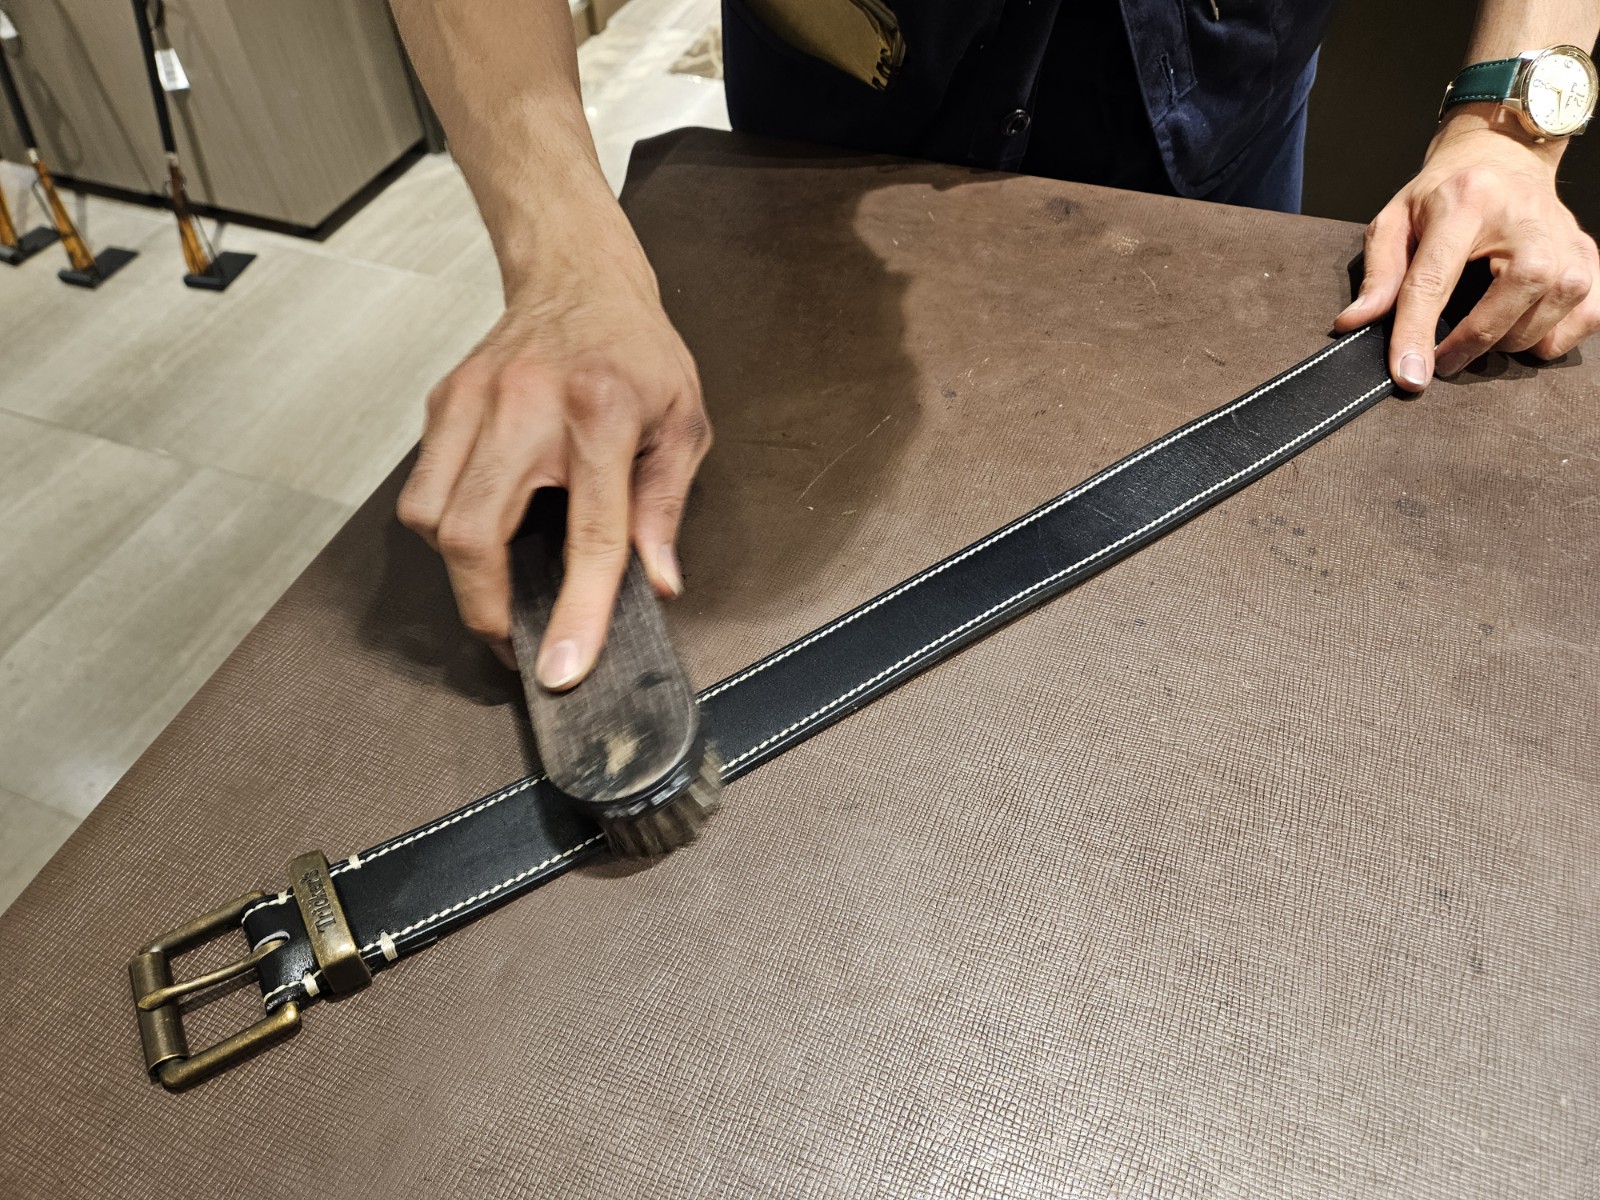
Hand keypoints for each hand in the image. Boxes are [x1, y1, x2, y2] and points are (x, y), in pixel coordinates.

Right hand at [397, 210, 710, 687]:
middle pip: (470, 533)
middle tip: (517, 637)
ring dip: (461, 569)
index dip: (575, 611)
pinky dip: (448, 525)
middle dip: (486, 606)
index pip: (586, 535)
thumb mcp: (681, 424)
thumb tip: (655, 582)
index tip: (562, 667)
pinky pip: (424, 488)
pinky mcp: (441, 404)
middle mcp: (524, 404)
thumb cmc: (636, 350)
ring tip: (500, 581)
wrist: (578, 276)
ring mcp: (471, 402)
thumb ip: (665, 507)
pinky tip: (486, 526)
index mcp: (600, 412)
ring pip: (428, 517)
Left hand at [1334, 110, 1599, 388]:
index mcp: (1468, 202)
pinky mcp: (1588, 255)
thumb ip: (1378, 274)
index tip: (1408, 376)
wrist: (1503, 155)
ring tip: (1480, 336)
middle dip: (1472, 342)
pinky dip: (1553, 337)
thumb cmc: (1444, 193)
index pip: (1435, 280)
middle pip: (1509, 299)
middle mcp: (1527, 218)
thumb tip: (1355, 324)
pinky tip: (1523, 330)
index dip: (1417, 333)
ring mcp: (1566, 237)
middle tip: (1443, 360)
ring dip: (1509, 341)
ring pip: (1550, 311)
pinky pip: (1586, 316)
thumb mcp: (1395, 220)